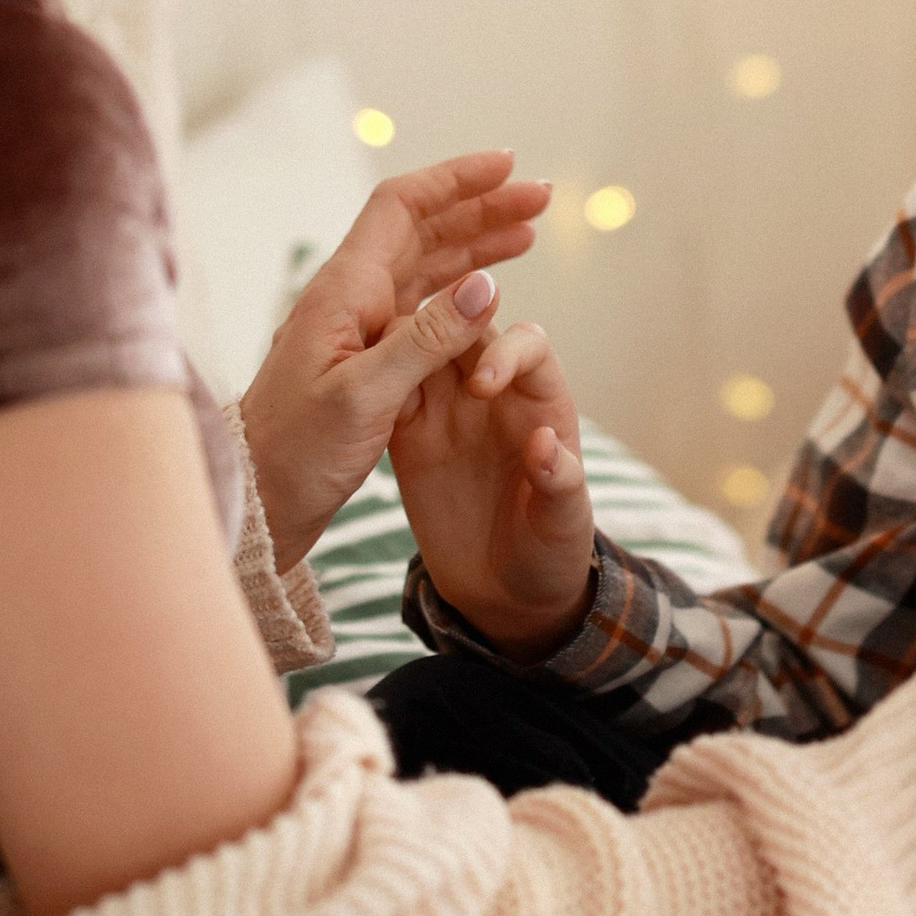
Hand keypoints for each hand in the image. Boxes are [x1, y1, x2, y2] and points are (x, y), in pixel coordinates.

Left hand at [239, 149, 550, 568]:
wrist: (253, 503)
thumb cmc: (296, 454)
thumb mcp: (365, 397)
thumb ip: (427, 339)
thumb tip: (487, 283)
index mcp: (344, 292)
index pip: (403, 208)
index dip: (456, 181)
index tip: (509, 167)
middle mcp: (349, 299)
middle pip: (420, 230)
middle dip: (480, 208)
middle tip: (539, 198)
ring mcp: (355, 329)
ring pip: (424, 266)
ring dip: (475, 246)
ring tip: (527, 235)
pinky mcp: (362, 362)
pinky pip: (419, 308)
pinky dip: (459, 293)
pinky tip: (487, 299)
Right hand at [391, 316, 596, 658]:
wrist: (504, 589)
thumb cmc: (548, 550)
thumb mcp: (563, 524)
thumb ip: (560, 484)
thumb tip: (544, 445)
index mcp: (538, 400)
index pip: (526, 343)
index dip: (504, 352)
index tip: (480, 387)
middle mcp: (492, 391)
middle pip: (464, 330)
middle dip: (438, 326)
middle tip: (410, 350)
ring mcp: (447, 409)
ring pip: (419, 350)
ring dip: (397, 345)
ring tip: (372, 359)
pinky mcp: (409, 435)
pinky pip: (388, 394)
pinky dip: (372, 387)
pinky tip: (353, 399)